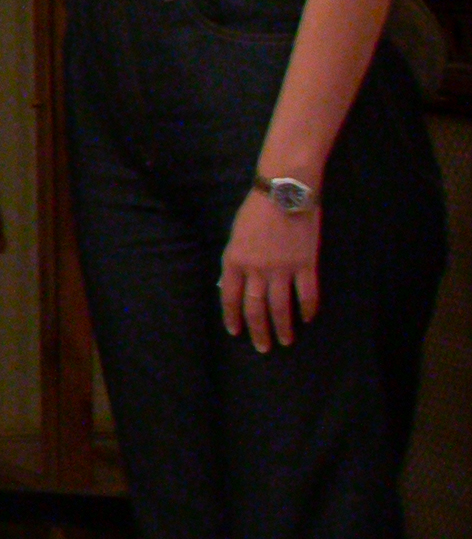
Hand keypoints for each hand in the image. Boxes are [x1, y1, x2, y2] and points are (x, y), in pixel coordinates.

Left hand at [223, 191, 323, 350]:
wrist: (284, 191)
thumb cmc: (256, 210)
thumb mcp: (236, 236)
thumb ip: (236, 261)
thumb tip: (233, 284)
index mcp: (234, 261)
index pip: (229, 298)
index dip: (232, 317)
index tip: (236, 332)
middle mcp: (256, 270)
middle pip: (255, 308)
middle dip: (258, 330)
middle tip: (263, 348)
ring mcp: (283, 269)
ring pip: (281, 307)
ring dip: (282, 327)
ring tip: (285, 341)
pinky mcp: (307, 264)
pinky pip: (308, 294)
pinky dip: (308, 309)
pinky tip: (308, 319)